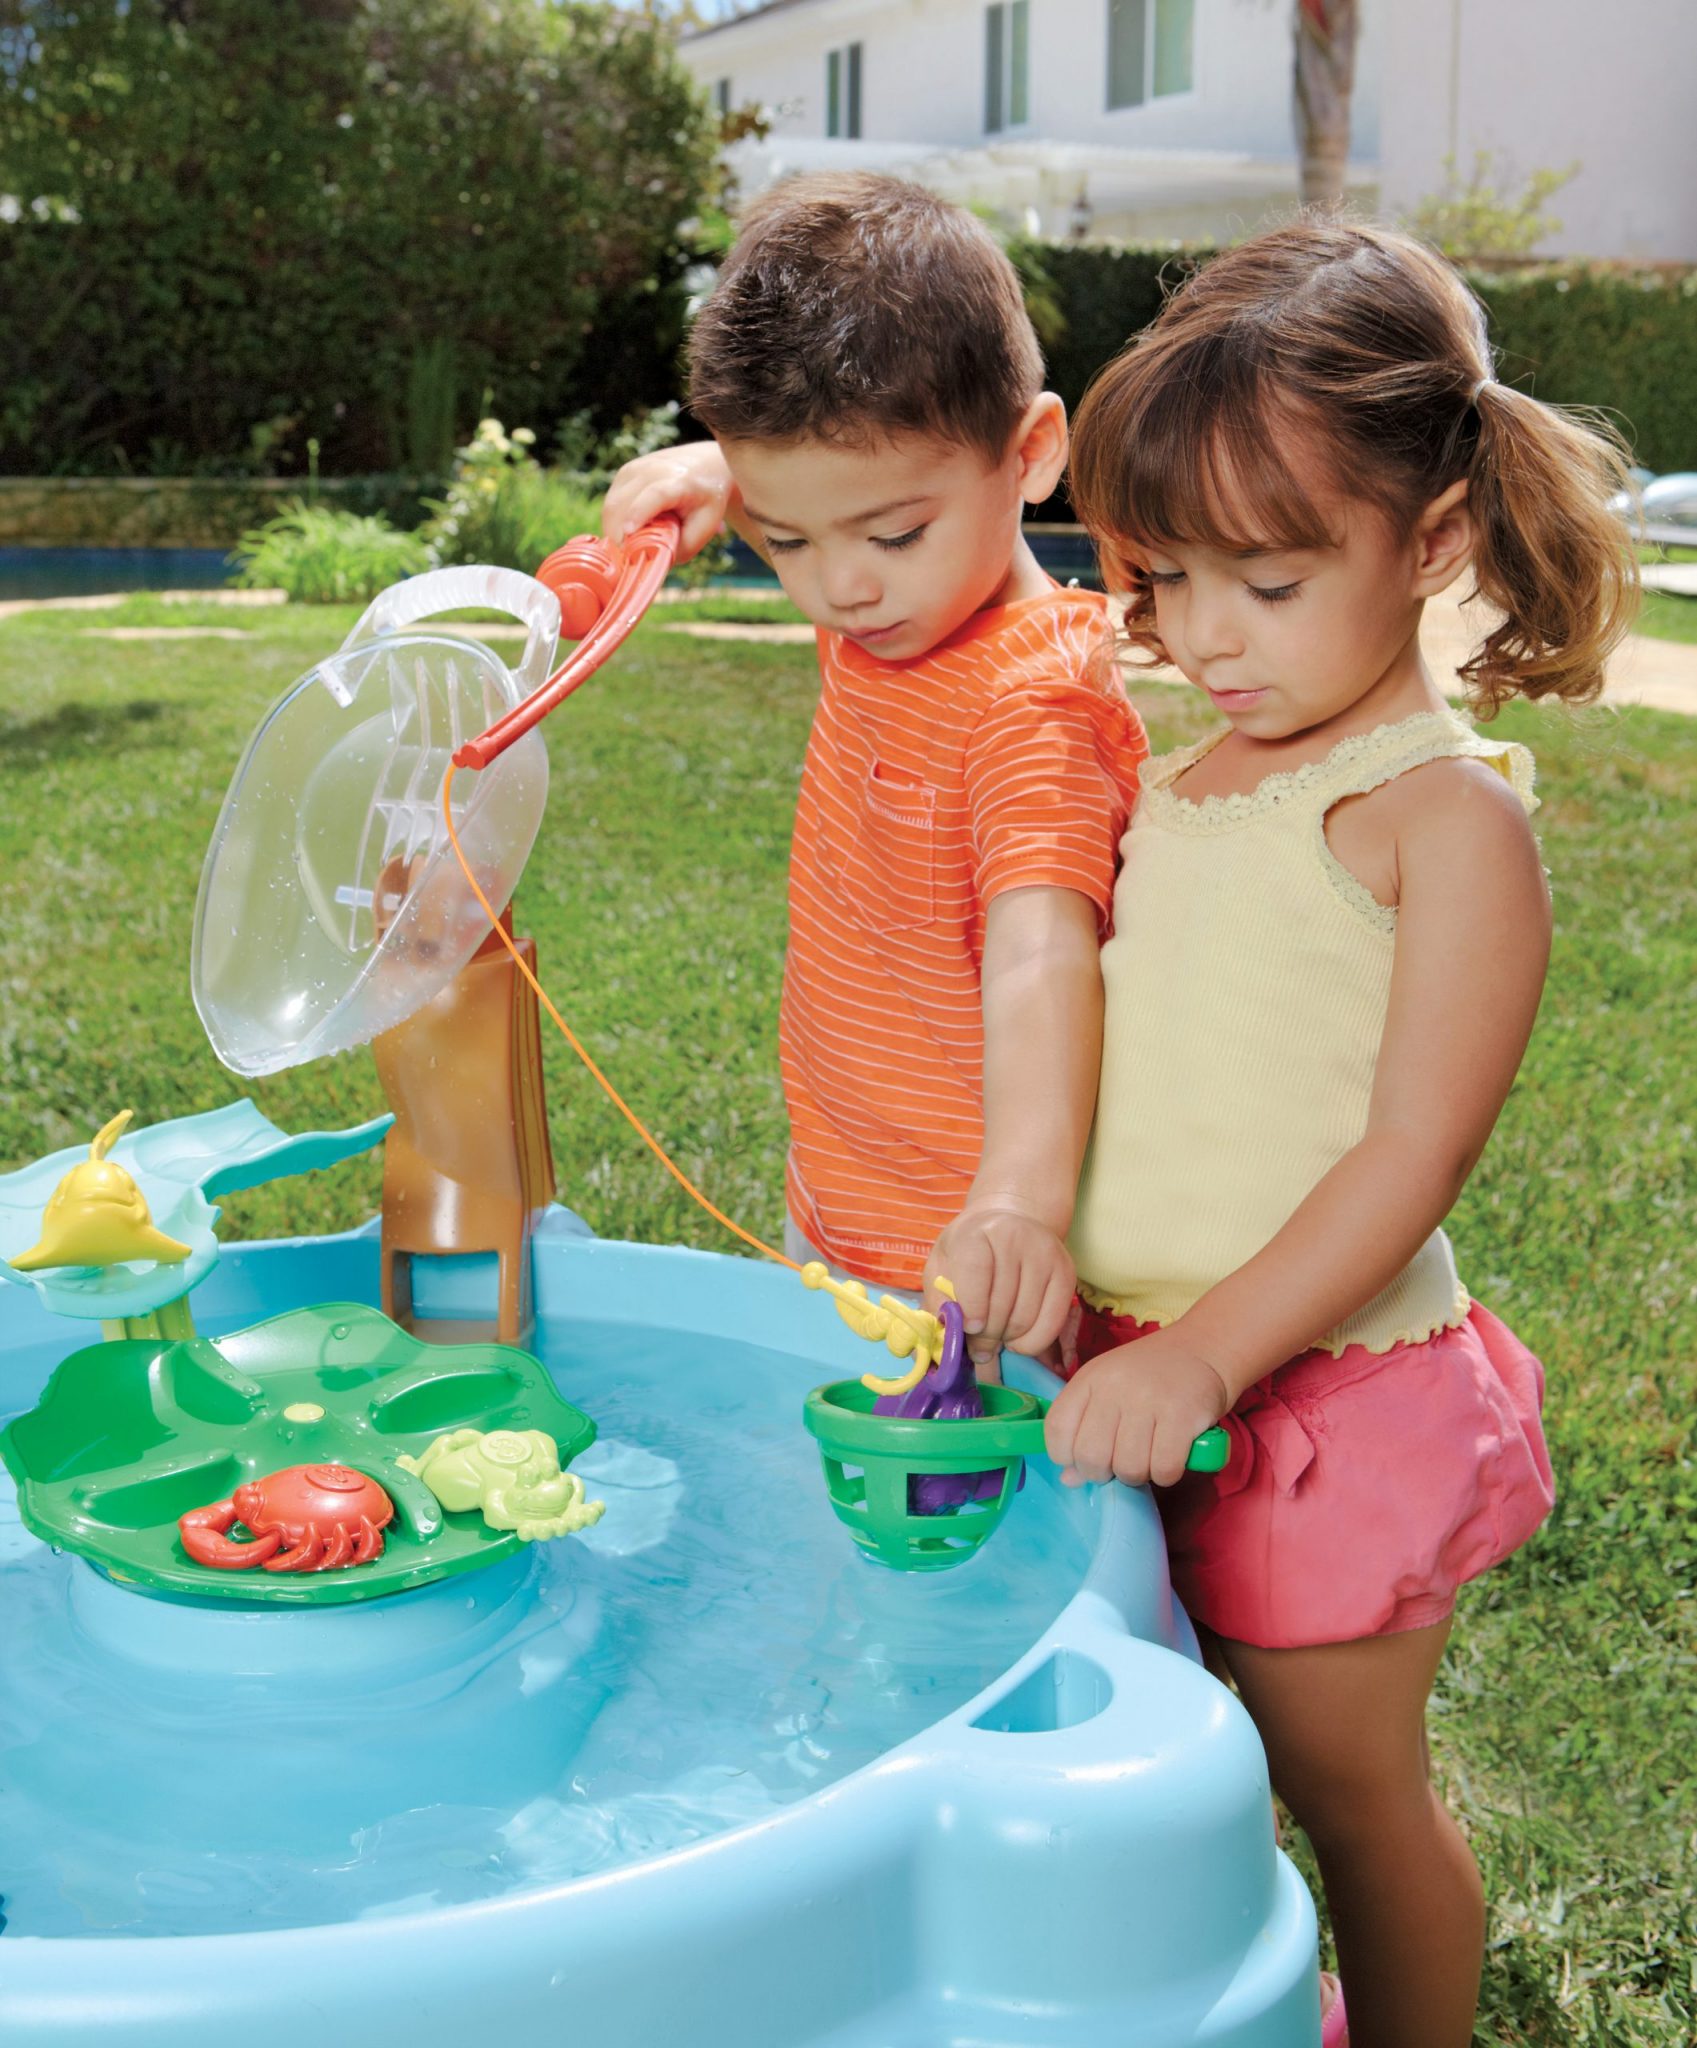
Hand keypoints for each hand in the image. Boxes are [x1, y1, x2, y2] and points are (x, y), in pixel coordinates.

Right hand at [602, 441, 733, 562]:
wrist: (705, 464)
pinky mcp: (623, 473)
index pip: (655, 494)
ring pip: (611, 506)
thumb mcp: (704, 529)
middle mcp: (653, 469)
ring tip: (636, 542)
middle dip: (620, 537)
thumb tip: (649, 561)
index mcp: (680, 481)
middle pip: (622, 504)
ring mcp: (634, 468)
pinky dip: (615, 523)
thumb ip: (679, 548)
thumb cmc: (706, 501)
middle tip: (631, 558)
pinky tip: (632, 529)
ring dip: (616, 531)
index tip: (627, 533)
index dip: (639, 513)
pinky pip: (610, 504)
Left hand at [925, 1204, 1076, 1378]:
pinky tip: (1018, 1339)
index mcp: (978, 1232)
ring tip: (996, 1337)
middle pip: (1002, 1304)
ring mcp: (1046, 1255)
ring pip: (1025, 1319)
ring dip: (1007, 1340)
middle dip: (986, 1337)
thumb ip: (939, 1299)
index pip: (976, 1275)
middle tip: (978, 1347)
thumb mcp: (943, 1264)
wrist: (1011, 1222)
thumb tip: (949, 1338)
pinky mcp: (1067, 1272)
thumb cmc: (971, 1249)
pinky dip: (1033, 1343)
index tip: (968, 1328)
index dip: (970, 1309)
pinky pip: (1052, 1323)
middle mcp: (1016, 1238)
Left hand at [1044, 1329, 1228, 1489]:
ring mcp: (1148, 1400)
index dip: (1066, 1457)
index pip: (1056, 1430)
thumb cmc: (1150, 1377)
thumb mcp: (1108, 1392)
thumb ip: (1083, 1431)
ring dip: (1138, 1476)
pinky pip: (1164, 1469)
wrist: (1202, 1349)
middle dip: (1103, 1473)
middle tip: (1119, 1463)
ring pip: (1128, 1468)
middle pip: (1090, 1457)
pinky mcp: (1182, 1416)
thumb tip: (1069, 1480)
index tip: (1083, 1459)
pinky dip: (1166, 1475)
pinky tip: (1170, 1457)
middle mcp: (1114, 1386)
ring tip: (1147, 1458)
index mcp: (1089, 1379)